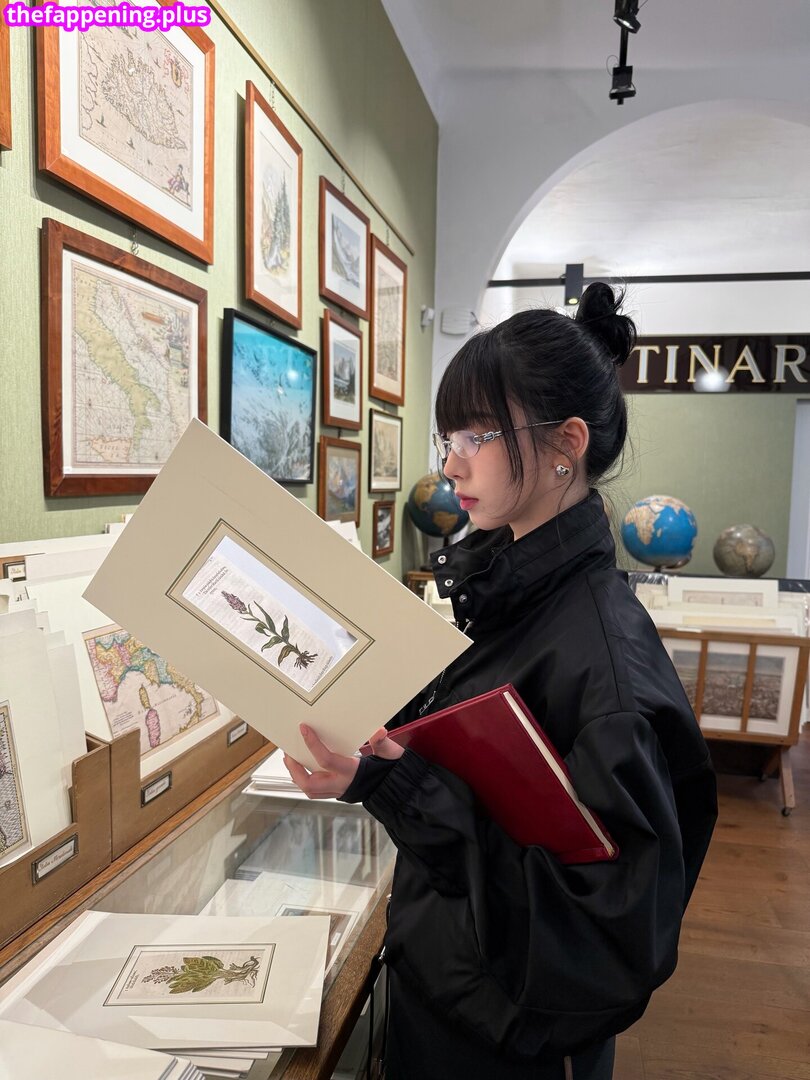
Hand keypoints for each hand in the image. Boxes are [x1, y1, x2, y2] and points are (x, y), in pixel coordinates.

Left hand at [283, 724, 404, 799]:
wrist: (393, 789)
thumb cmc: (390, 770)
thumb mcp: (391, 755)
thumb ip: (383, 744)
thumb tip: (379, 731)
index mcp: (352, 772)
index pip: (326, 760)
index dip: (313, 744)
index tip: (304, 728)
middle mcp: (341, 784)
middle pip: (310, 784)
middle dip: (295, 769)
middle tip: (288, 752)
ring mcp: (337, 791)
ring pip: (310, 790)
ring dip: (296, 776)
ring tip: (290, 759)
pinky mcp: (336, 793)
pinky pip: (315, 791)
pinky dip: (304, 780)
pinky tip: (301, 768)